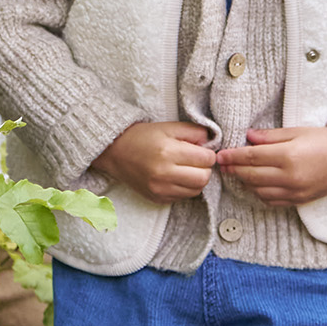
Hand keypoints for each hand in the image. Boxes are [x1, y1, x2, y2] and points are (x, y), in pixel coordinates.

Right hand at [93, 121, 214, 201]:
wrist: (115, 153)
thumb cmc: (142, 137)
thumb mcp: (168, 127)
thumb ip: (193, 132)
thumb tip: (211, 143)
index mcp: (168, 152)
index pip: (206, 159)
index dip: (208, 153)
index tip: (201, 150)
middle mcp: (164, 173)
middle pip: (204, 177)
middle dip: (205, 168)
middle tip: (196, 160)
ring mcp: (160, 189)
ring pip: (196, 190)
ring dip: (197, 179)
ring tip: (187, 169)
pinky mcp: (158, 198)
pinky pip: (183, 197)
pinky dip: (185, 188)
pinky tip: (176, 177)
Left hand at [215, 125, 326, 204]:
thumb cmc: (325, 140)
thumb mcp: (297, 131)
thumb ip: (270, 136)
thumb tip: (248, 137)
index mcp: (289, 156)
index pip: (251, 157)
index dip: (233, 157)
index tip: (221, 155)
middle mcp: (290, 177)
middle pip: (251, 176)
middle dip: (234, 170)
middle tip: (223, 165)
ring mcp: (295, 191)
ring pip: (259, 191)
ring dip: (245, 183)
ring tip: (238, 173)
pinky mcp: (300, 200)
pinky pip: (272, 201)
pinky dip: (260, 193)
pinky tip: (255, 185)